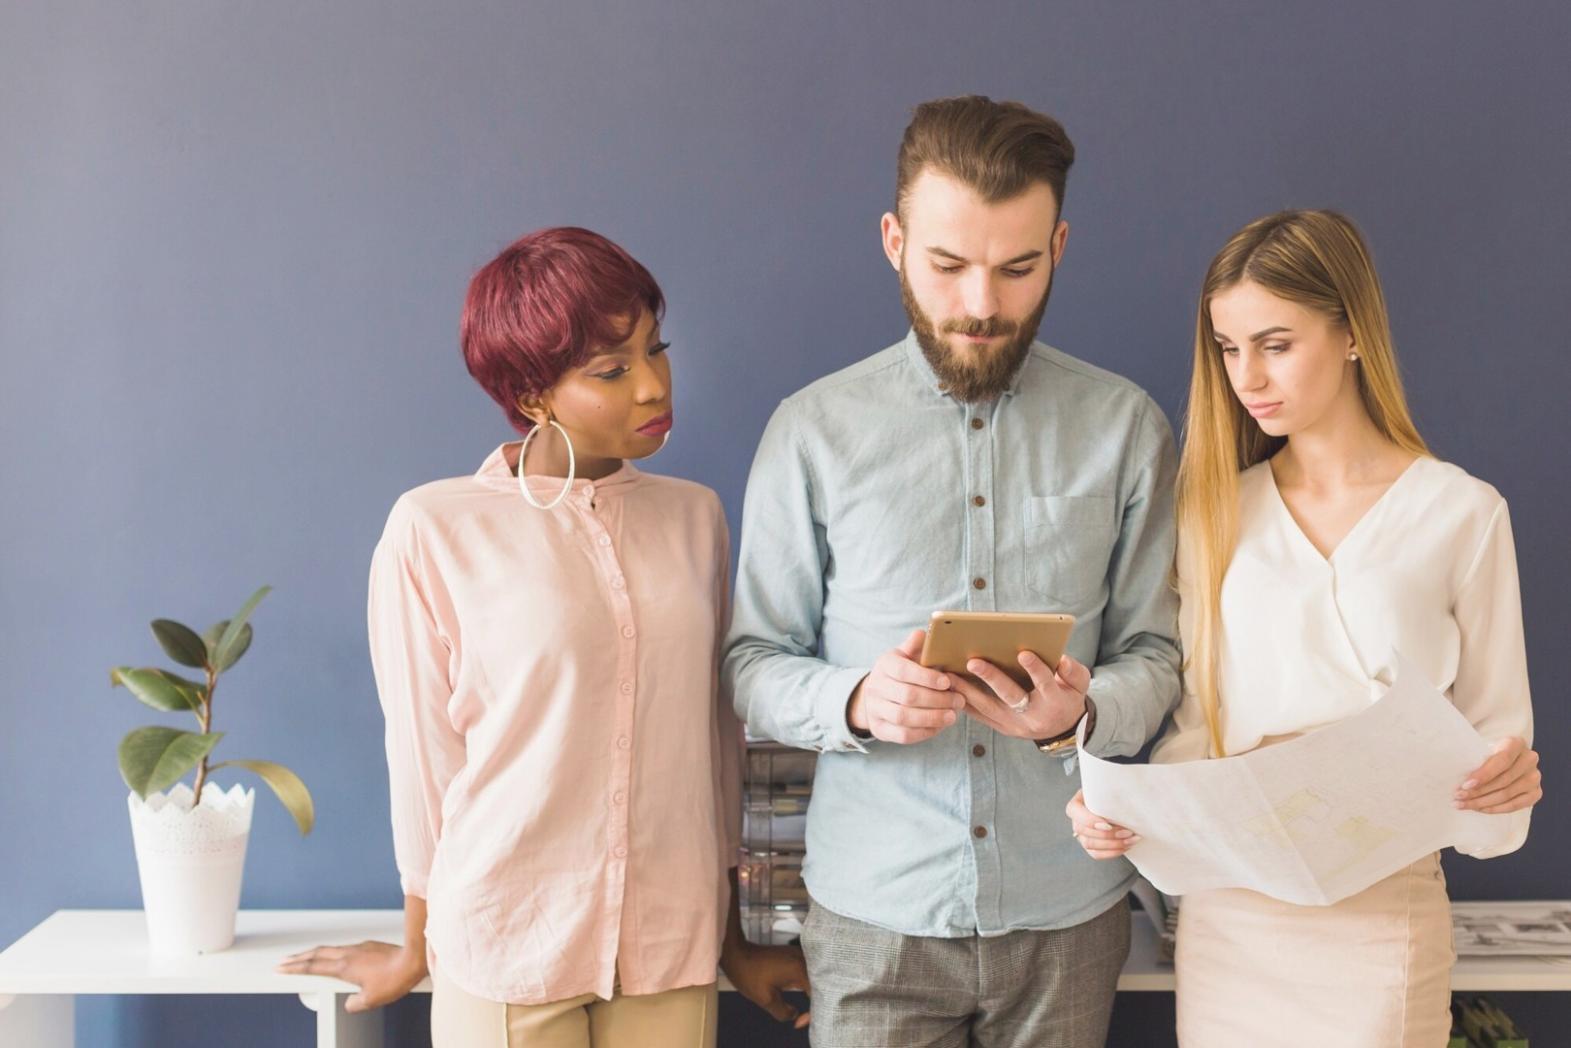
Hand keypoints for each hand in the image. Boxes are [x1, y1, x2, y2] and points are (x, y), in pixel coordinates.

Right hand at [275, 940, 426, 1011]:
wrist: (412, 959)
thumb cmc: (394, 979)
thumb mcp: (371, 1000)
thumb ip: (354, 1004)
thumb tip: (349, 1004)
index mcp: (343, 967)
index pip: (312, 967)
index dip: (294, 968)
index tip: (281, 968)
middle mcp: (348, 954)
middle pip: (316, 954)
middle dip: (298, 958)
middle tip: (285, 961)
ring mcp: (358, 947)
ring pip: (330, 948)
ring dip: (314, 953)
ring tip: (305, 957)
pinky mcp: (369, 945)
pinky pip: (344, 948)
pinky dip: (332, 952)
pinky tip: (335, 956)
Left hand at [720, 941, 810, 1028]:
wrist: (737, 954)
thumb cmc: (749, 975)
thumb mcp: (766, 1000)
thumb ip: (784, 1012)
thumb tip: (795, 1015)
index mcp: (800, 969)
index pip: (817, 995)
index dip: (812, 1013)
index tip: (798, 1022)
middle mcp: (804, 959)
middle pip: (820, 985)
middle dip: (816, 1004)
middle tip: (804, 1017)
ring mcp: (800, 954)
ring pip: (815, 978)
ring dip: (813, 993)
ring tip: (807, 1008)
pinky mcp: (795, 955)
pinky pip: (808, 971)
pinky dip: (808, 984)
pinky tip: (803, 993)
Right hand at [847, 629, 963, 743]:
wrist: (877, 696)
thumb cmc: (901, 672)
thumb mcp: (906, 655)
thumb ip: (915, 646)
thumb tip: (923, 634)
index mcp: (884, 665)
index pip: (904, 671)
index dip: (927, 677)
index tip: (947, 681)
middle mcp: (875, 687)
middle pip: (907, 696)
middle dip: (937, 699)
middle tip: (959, 700)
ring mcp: (875, 710)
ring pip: (904, 717)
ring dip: (932, 717)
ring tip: (952, 715)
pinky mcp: (879, 729)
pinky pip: (903, 735)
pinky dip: (924, 732)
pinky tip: (940, 726)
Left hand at [949, 651, 1090, 741]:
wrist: (1062, 729)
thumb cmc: (1068, 698)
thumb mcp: (1079, 685)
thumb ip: (1073, 672)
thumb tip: (1061, 659)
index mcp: (1053, 702)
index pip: (1045, 683)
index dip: (1035, 669)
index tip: (1023, 653)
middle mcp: (1032, 715)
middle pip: (1011, 696)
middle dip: (992, 678)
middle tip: (973, 662)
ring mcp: (1014, 724)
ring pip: (987, 707)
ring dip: (967, 690)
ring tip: (948, 674)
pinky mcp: (1000, 727)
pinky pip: (979, 715)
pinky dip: (963, 701)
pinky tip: (948, 687)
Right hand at [1065, 789, 1140, 859]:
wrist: (1115, 806)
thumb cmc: (1111, 796)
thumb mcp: (1107, 790)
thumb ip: (1110, 792)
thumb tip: (1123, 793)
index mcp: (1076, 803)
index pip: (1074, 811)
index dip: (1089, 820)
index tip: (1108, 824)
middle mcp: (1076, 820)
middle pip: (1083, 831)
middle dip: (1108, 834)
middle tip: (1128, 832)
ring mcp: (1081, 835)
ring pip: (1089, 844)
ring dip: (1113, 844)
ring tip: (1131, 840)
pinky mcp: (1090, 846)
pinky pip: (1096, 854)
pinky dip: (1112, 852)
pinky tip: (1125, 846)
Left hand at [1455, 736, 1541, 813]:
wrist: (1502, 760)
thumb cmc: (1487, 754)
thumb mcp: (1481, 749)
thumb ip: (1475, 760)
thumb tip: (1461, 781)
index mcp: (1516, 743)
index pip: (1502, 760)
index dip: (1484, 774)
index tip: (1465, 785)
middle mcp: (1529, 759)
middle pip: (1503, 780)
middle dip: (1478, 791)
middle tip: (1459, 797)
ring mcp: (1535, 777)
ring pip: (1508, 794)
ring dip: (1483, 802)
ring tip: (1464, 804)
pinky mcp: (1536, 792)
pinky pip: (1516, 805)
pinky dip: (1496, 808)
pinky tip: (1480, 809)